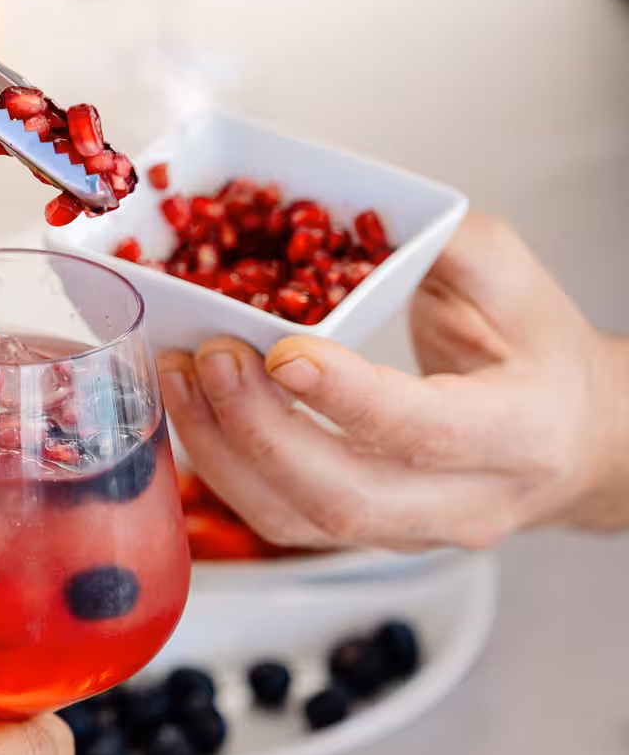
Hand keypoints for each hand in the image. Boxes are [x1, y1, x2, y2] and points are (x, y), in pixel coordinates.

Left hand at [159, 212, 628, 551]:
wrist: (575, 440)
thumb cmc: (540, 354)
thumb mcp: (516, 281)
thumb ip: (445, 242)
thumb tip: (355, 217)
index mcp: (522, 432)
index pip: (428, 430)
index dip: (348, 397)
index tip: (281, 351)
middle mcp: (468, 502)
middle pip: (348, 498)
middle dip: (260, 431)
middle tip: (208, 357)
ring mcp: (413, 534)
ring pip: (302, 522)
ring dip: (224, 452)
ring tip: (179, 377)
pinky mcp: (367, 538)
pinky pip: (282, 520)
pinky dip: (225, 468)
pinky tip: (192, 411)